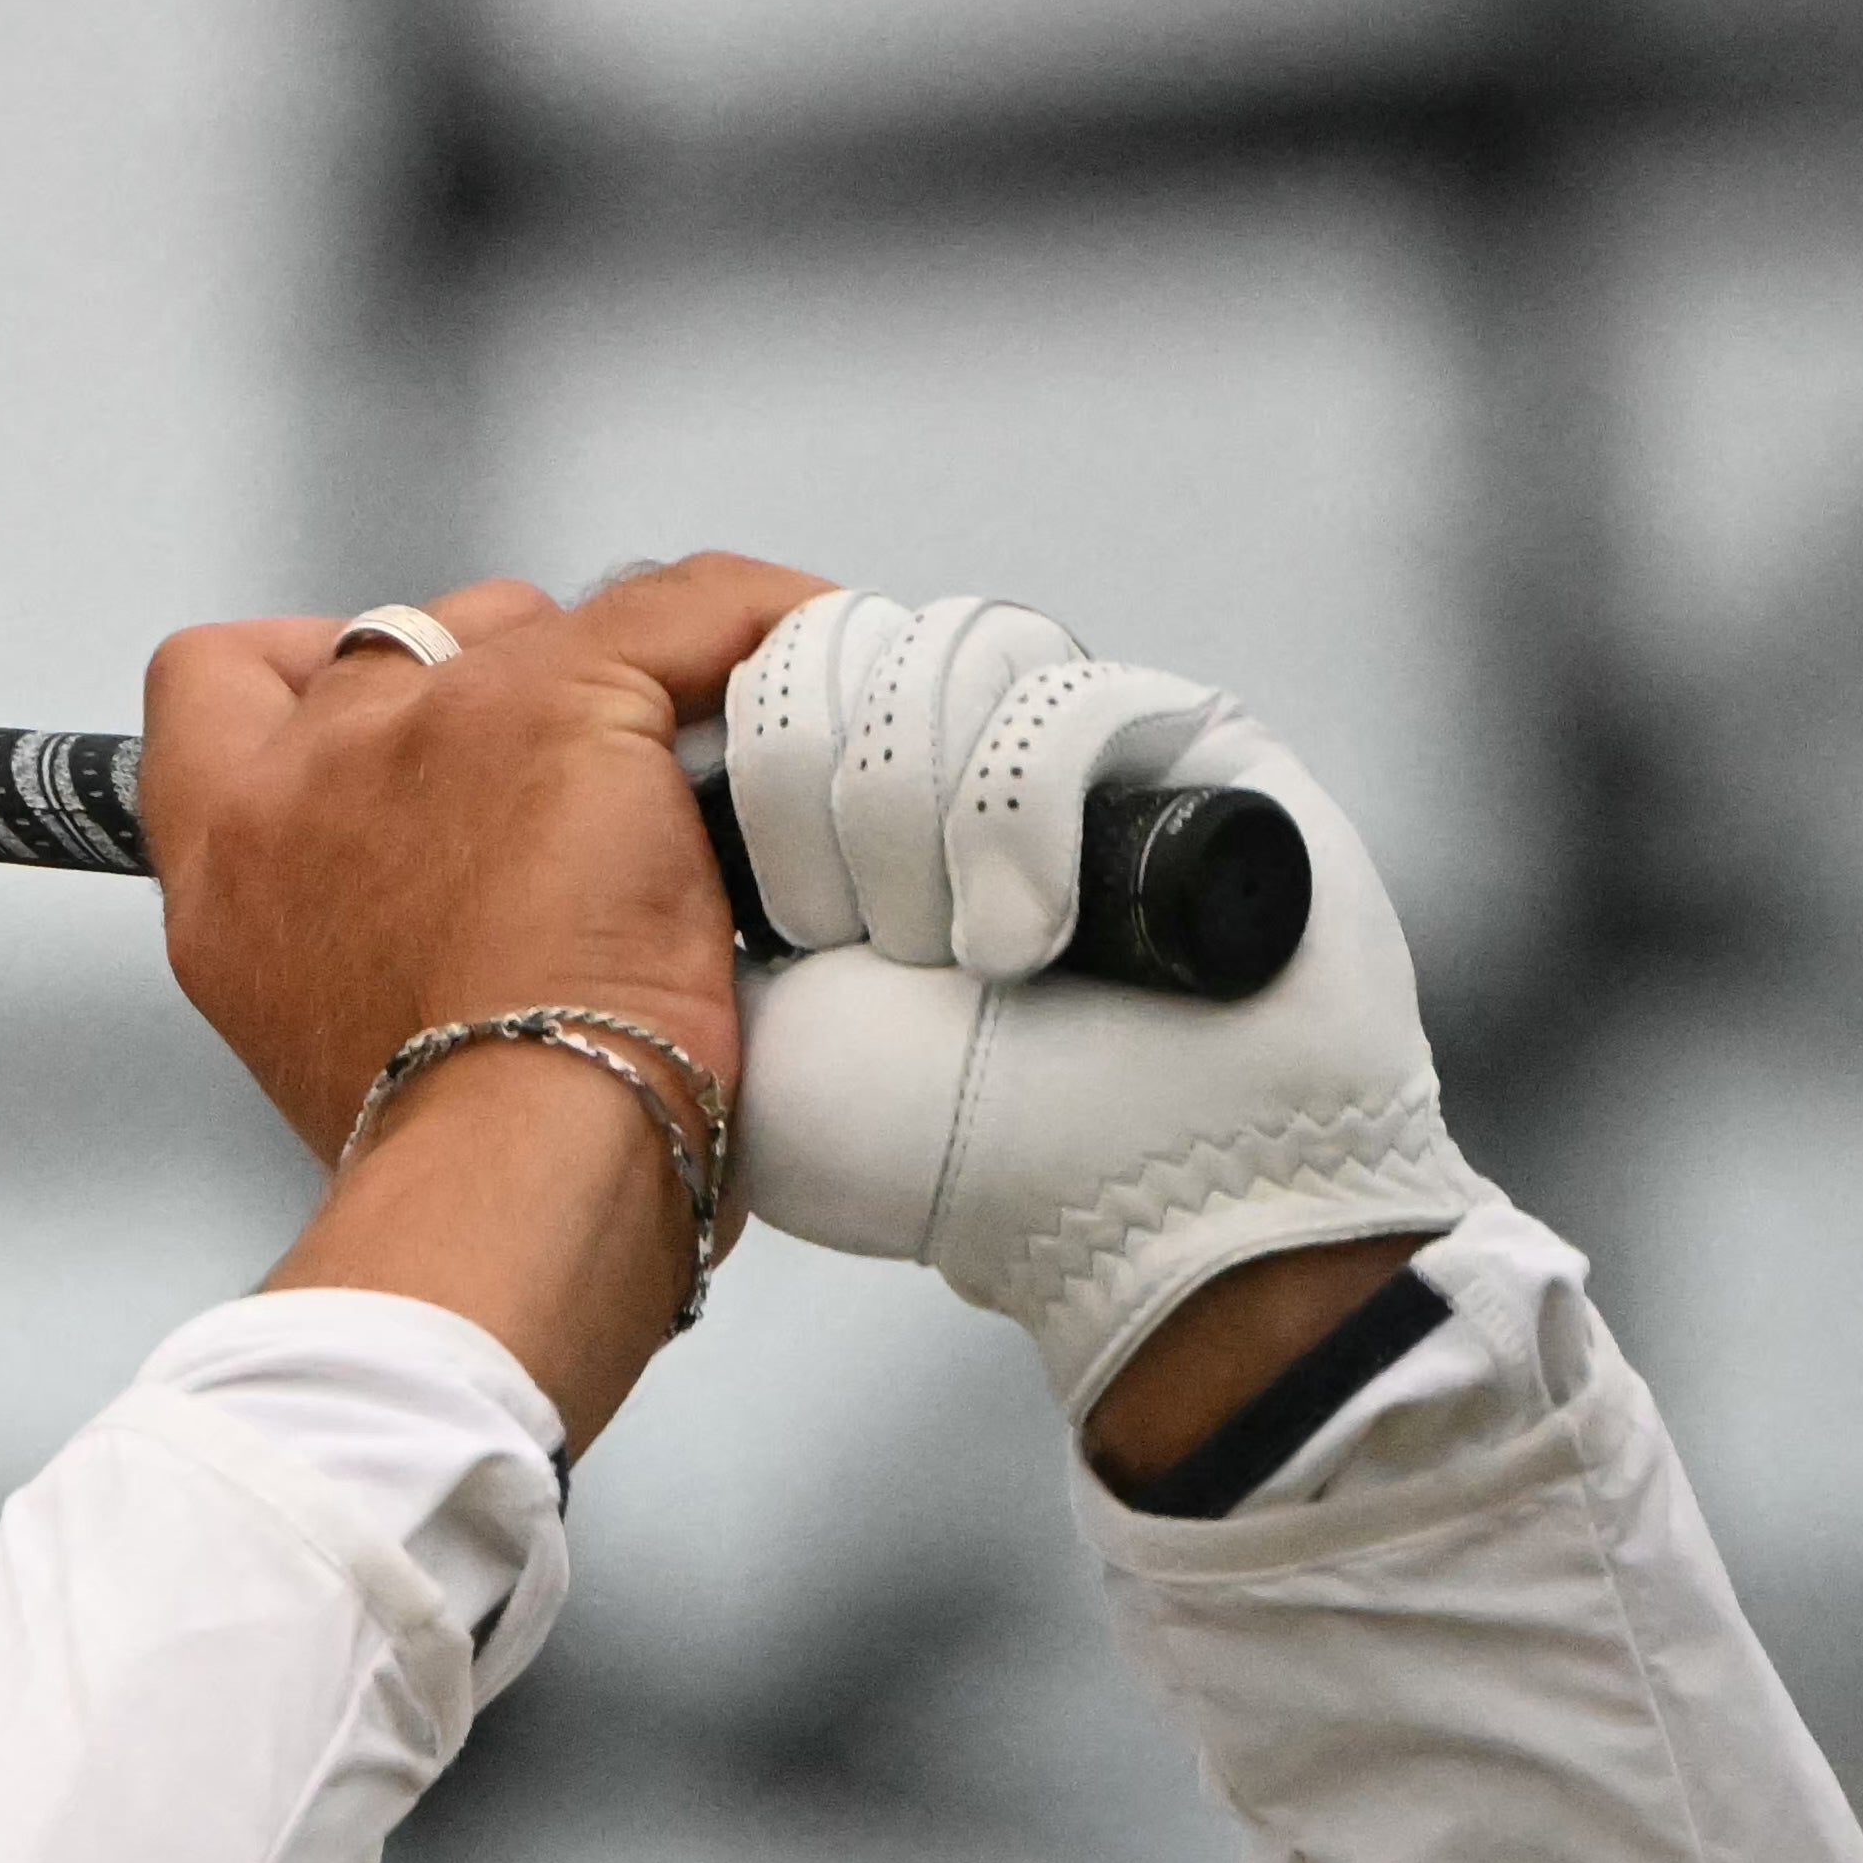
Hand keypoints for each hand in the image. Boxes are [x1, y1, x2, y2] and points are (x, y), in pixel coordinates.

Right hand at [146, 554, 825, 1449]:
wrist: (519, 1184)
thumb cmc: (460, 1165)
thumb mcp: (349, 1054)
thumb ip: (366, 943)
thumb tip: (458, 925)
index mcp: (232, 878)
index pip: (214, 686)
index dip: (303, 678)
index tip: (392, 730)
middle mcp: (304, 784)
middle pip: (391, 638)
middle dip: (483, 687)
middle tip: (572, 799)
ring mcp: (424, 730)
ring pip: (532, 622)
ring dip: (608, 679)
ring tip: (682, 790)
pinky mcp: (559, 708)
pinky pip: (690, 613)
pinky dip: (756, 629)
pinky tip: (797, 673)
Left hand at [716, 589, 1476, 1428]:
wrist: (1087, 1225)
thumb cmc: (914, 1147)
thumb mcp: (726, 996)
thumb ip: (684, 848)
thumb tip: (672, 715)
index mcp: (843, 785)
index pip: (771, 644)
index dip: (757, 740)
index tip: (752, 888)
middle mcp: (957, 742)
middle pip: (854, 637)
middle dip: (820, 796)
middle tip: (843, 938)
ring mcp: (1072, 733)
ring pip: (954, 656)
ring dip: (915, 821)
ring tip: (937, 954)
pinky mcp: (1190, 745)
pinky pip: (1065, 704)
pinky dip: (1014, 821)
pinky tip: (1014, 940)